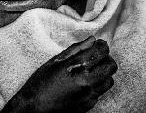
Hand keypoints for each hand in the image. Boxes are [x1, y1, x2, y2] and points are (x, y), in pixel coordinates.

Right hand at [1, 36, 116, 112]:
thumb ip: (75, 49)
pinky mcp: (89, 105)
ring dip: (103, 73)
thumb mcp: (55, 61)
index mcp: (76, 66)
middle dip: (106, 59)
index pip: (102, 51)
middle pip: (111, 66)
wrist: (35, 108)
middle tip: (97, 57)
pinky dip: (97, 85)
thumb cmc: (41, 83)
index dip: (102, 46)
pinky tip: (85, 83)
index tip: (98, 45)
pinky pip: (101, 92)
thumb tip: (92, 40)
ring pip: (109, 80)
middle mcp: (86, 80)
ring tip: (92, 70)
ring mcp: (89, 94)